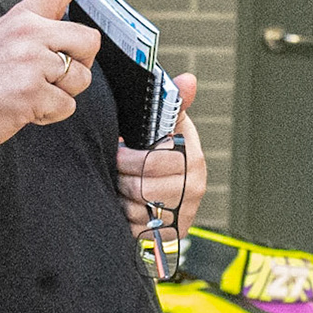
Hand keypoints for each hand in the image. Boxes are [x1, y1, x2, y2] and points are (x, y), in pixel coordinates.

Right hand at [0, 0, 128, 154]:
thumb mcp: (3, 39)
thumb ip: (38, 34)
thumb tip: (78, 45)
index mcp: (23, 16)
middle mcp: (28, 32)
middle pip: (89, 42)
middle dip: (79, 65)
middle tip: (48, 78)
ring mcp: (30, 61)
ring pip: (81, 78)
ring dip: (62, 94)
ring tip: (27, 94)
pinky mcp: (30, 92)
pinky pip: (66, 106)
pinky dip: (49, 115)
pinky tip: (22, 110)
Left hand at [116, 73, 206, 238]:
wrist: (168, 197)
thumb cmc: (162, 155)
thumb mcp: (167, 128)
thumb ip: (174, 105)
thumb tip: (189, 79)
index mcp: (193, 156)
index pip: (155, 160)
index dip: (130, 158)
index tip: (122, 150)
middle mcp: (195, 186)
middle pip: (143, 186)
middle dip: (123, 177)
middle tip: (118, 171)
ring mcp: (185, 212)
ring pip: (138, 207)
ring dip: (123, 197)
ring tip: (122, 187)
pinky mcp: (172, 233)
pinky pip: (139, 227)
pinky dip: (127, 217)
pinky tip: (127, 206)